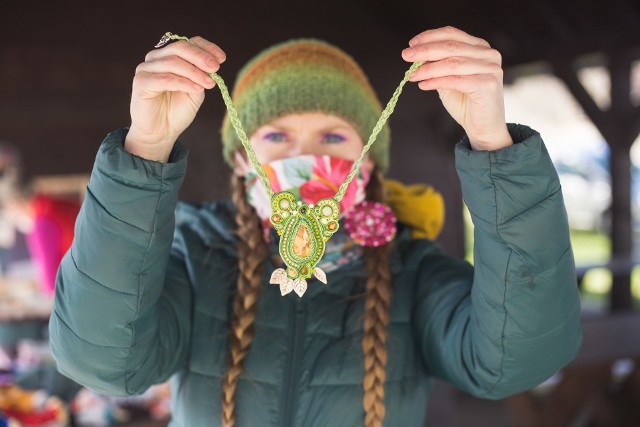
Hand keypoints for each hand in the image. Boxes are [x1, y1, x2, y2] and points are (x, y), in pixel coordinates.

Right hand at [125, 36, 225, 161]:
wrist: (160, 133)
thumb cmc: (176, 112)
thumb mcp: (195, 91)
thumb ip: (201, 76)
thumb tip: (212, 65)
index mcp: (169, 57)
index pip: (187, 43)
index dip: (205, 48)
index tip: (222, 58)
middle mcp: (156, 59)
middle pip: (179, 48)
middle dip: (200, 57)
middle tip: (215, 68)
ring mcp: (146, 69)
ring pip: (173, 62)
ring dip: (194, 72)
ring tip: (209, 83)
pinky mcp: (141, 82)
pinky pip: (165, 78)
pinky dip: (183, 82)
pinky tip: (196, 88)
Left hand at [402, 26, 511, 150]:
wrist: (483, 128)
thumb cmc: (466, 103)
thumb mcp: (448, 79)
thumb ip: (437, 65)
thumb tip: (416, 54)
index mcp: (480, 47)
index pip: (452, 34)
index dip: (429, 37)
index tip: (411, 44)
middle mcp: (488, 54)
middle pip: (451, 47)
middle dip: (425, 51)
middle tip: (406, 56)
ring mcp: (491, 68)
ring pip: (452, 64)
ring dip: (428, 69)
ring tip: (412, 75)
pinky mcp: (487, 84)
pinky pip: (456, 80)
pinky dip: (437, 81)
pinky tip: (423, 85)